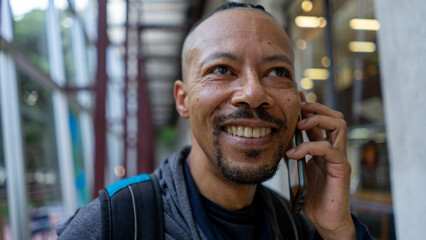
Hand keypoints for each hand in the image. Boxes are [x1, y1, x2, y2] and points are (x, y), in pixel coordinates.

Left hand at [285, 95, 354, 239]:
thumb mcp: (296, 168)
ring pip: (339, 124)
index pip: (320, 120)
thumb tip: (279, 139)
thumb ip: (292, 153)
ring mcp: (340, 156)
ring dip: (317, 120)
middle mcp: (334, 148)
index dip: (308, 107)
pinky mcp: (342, 168)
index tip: (295, 98)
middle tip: (298, 109)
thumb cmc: (312, 195)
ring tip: (299, 126)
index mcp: (324, 147)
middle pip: (334, 116)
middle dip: (315, 107)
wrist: (324, 218)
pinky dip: (309, 147)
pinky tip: (293, 153)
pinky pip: (329, 149)